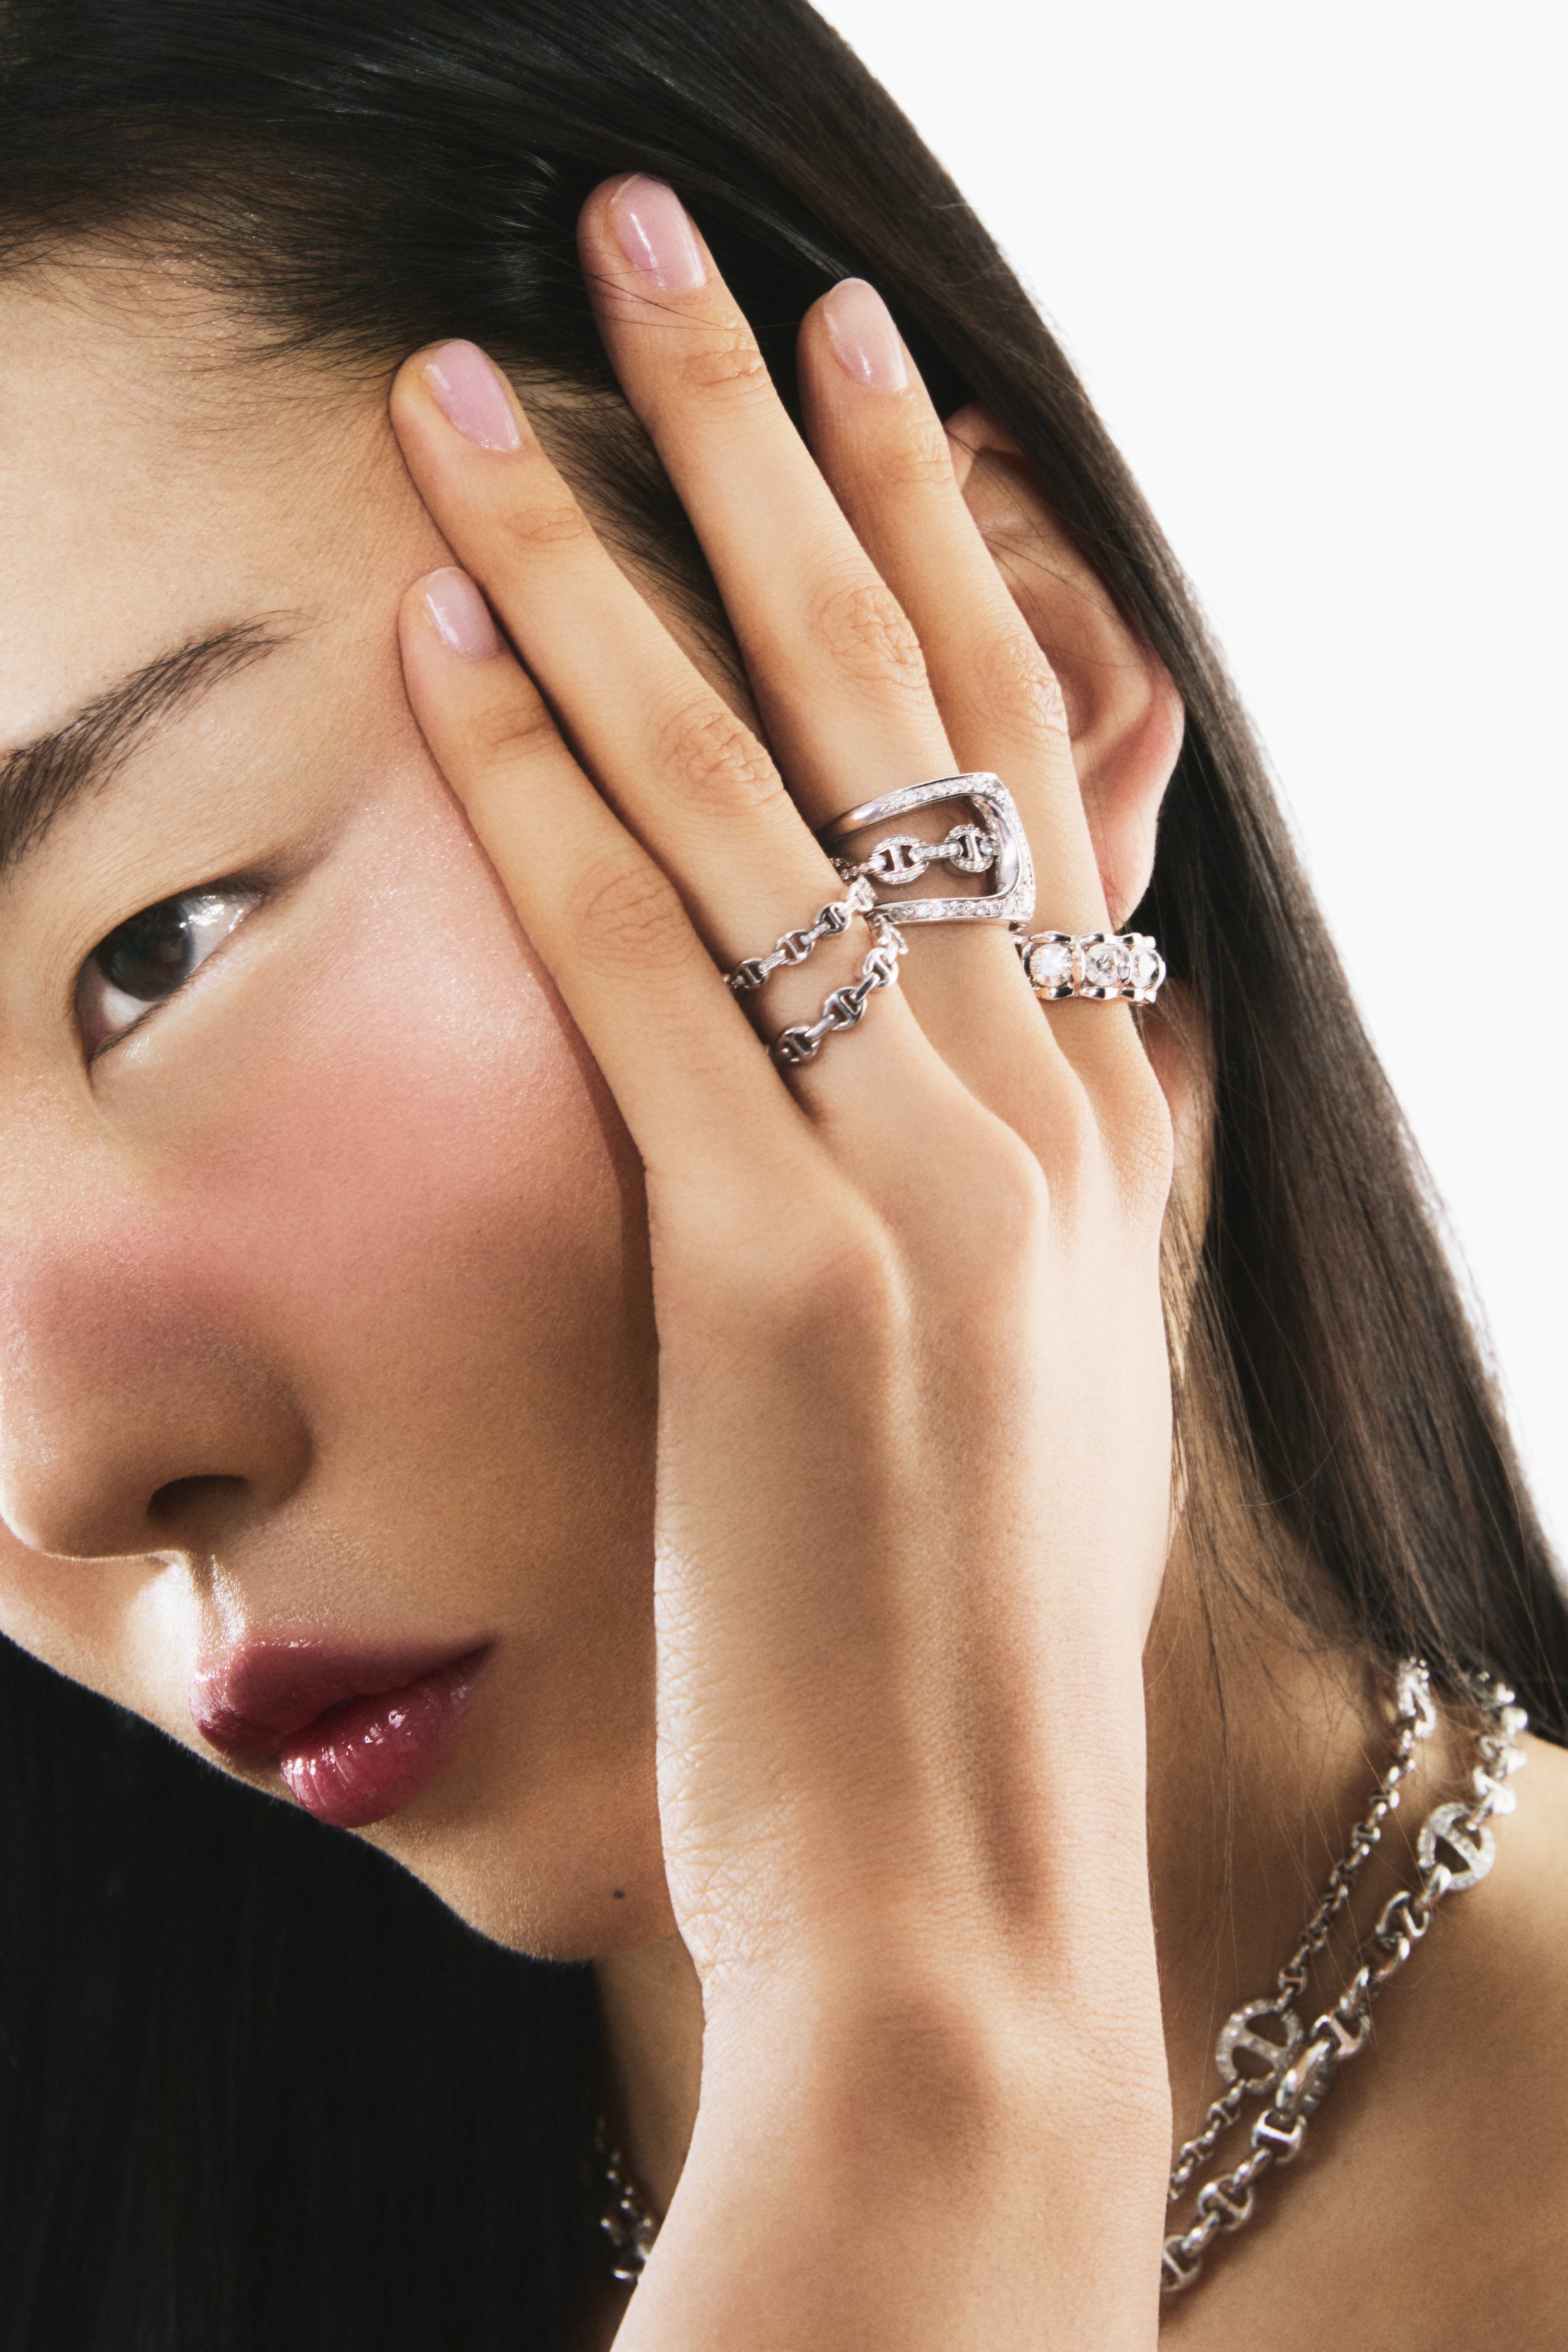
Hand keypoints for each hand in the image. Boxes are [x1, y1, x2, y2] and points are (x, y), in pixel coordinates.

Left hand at [391, 176, 1172, 2350]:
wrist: (973, 1895)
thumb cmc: (969, 1657)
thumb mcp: (1038, 1384)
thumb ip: (1023, 1198)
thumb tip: (984, 1064)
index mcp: (1105, 1134)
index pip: (1025, 764)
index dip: (937, 542)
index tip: (861, 379)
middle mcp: (1042, 1114)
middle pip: (903, 705)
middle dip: (789, 451)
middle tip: (687, 253)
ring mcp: (925, 1182)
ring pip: (759, 788)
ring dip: (612, 557)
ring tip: (489, 381)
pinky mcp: (784, 1277)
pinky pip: (652, 965)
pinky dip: (546, 790)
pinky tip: (451, 636)